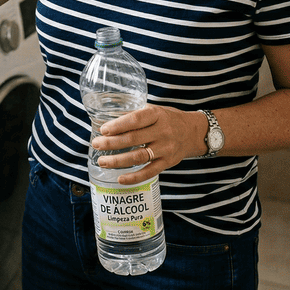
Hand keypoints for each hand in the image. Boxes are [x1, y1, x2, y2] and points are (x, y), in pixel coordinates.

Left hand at [91, 104, 205, 184]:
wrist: (194, 132)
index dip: (118, 125)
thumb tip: (108, 121)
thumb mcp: (155, 110)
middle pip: (134, 139)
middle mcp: (163, 132)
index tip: (103, 129)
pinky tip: (120, 178)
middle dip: (112, 143)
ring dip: (118, 161)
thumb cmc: (168, 119)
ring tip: (102, 161)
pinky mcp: (168, 163)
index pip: (136, 119)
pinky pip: (149, 172)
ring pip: (139, 157)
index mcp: (157, 115)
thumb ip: (136, 115)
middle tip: (96, 144)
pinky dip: (134, 177)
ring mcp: (166, 149)